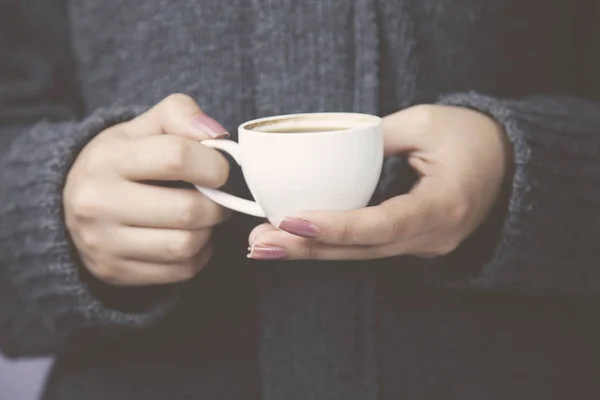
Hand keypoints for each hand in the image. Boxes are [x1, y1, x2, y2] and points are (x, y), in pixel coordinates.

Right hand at [64, 94, 230, 284]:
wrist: (74, 206)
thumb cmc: (122, 162)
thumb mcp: (142, 127)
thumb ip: (180, 114)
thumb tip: (215, 134)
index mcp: (106, 159)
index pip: (176, 157)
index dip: (213, 163)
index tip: (220, 169)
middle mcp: (97, 203)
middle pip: (188, 210)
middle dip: (218, 203)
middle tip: (218, 196)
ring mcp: (104, 243)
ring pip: (186, 245)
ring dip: (209, 231)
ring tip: (203, 216)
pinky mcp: (116, 271)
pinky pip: (182, 270)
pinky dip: (199, 254)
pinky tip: (190, 237)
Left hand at [248, 105, 511, 259]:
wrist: (509, 163)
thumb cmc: (472, 137)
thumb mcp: (425, 122)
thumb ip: (375, 136)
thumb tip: (326, 149)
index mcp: (443, 205)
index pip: (382, 225)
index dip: (335, 227)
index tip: (290, 221)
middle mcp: (433, 237)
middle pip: (361, 250)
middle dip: (306, 248)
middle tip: (257, 243)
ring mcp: (423, 245)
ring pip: (359, 255)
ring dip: (310, 250)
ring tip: (262, 244)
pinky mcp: (412, 243)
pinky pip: (366, 248)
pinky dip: (330, 244)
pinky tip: (295, 239)